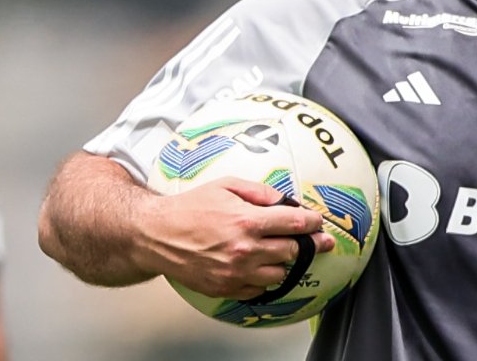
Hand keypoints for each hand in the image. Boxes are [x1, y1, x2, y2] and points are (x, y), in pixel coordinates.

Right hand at [136, 177, 334, 299]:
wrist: (156, 234)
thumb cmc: (190, 207)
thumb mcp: (227, 186)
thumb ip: (261, 192)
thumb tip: (286, 200)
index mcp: (248, 221)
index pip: (296, 223)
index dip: (314, 223)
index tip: (319, 223)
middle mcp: (245, 249)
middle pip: (293, 250)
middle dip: (303, 243)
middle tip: (309, 238)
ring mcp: (235, 272)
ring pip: (279, 273)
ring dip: (282, 261)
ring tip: (274, 250)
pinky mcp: (225, 288)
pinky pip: (259, 290)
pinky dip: (263, 279)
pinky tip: (257, 265)